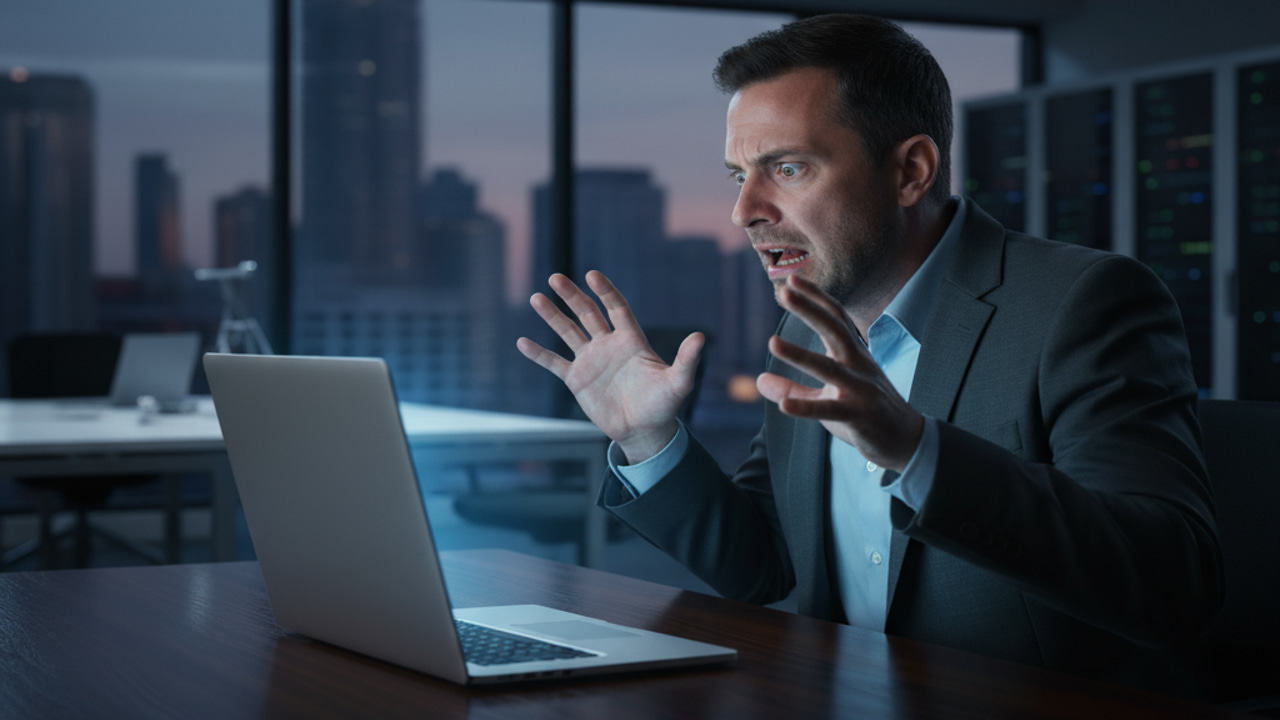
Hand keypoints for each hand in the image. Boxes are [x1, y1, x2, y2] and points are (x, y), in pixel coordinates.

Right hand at [517, 271, 704, 463]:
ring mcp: (591, 361)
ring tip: (537, 298)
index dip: (605, 291)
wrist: (644, 431)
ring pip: (568, 332)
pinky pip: (554, 363)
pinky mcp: (577, 380)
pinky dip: (539, 354)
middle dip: (572, 296)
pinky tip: (522, 342)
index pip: (616, 308)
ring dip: (552, 316)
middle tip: (557, 278)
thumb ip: (686, 360)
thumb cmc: (663, 405)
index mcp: (631, 340)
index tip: (592, 275)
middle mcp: (608, 345)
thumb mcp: (678, 382)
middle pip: (587, 313)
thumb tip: (701, 336)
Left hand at [756, 276, 922, 471]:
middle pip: (834, 331)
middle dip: (809, 310)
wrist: (905, 440)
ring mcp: (860, 390)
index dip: (815, 298)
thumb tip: (760, 381)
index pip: (834, 319)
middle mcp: (857, 366)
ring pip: (829, 368)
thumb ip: (794, 388)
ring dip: (800, 355)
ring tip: (772, 342)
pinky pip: (830, 410)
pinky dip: (807, 407)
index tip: (791, 280)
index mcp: (852, 356)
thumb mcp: (827, 398)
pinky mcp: (859, 416)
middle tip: (784, 291)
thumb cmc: (864, 414)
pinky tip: (784, 406)